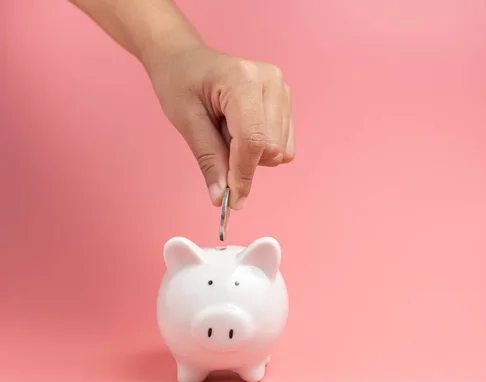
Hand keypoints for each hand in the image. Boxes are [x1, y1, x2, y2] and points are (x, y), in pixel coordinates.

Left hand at [145, 43, 294, 209]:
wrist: (185, 58)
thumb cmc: (180, 82)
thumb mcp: (186, 121)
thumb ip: (209, 160)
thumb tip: (221, 198)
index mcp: (243, 79)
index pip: (253, 139)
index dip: (243, 174)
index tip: (231, 200)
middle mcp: (271, 81)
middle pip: (270, 149)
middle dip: (243, 160)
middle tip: (217, 139)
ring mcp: (282, 89)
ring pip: (280, 151)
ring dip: (252, 154)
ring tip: (228, 129)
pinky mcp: (286, 101)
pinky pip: (284, 146)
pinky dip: (261, 150)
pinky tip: (241, 129)